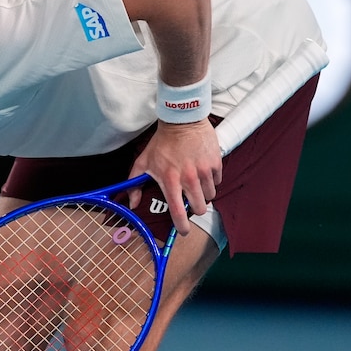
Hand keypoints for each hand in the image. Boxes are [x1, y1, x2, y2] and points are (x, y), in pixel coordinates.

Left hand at [127, 119, 221, 234]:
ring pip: (210, 195)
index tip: (183, 230)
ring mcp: (204, 171)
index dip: (182, 226)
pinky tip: (202, 172)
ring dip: (204, 194)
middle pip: (200, 207)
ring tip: (195, 184)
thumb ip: (134, 184)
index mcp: (170, 180)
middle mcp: (189, 178)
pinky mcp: (216, 163)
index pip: (178, 211)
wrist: (182, 120)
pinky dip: (211, 181)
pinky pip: (218, 181)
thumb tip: (132, 203)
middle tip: (190, 201)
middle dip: (195, 208)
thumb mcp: (143, 162)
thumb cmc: (162, 142)